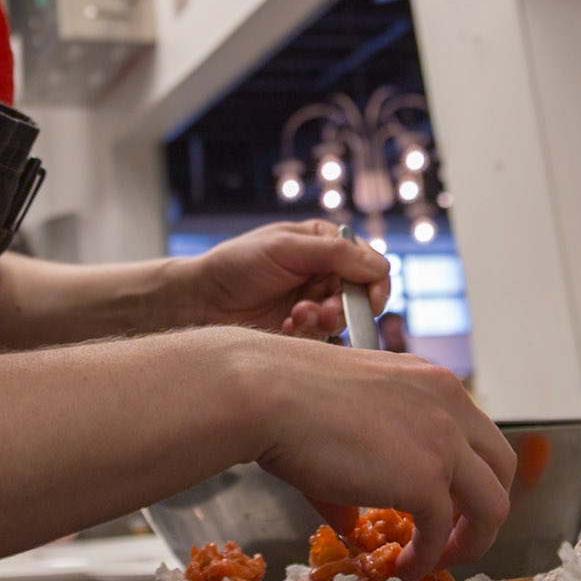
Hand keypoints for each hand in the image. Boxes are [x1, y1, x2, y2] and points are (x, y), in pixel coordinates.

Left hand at [173, 220, 389, 338]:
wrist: (200, 300)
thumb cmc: (238, 264)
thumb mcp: (285, 249)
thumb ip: (333, 254)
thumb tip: (380, 267)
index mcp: (324, 243)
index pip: (369, 264)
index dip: (375, 283)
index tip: (371, 301)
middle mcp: (324, 272)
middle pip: (361, 296)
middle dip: (344, 307)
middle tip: (323, 312)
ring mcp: (314, 301)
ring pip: (342, 318)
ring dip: (324, 320)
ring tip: (296, 317)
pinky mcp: (302, 328)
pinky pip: (322, 336)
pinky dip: (308, 333)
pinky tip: (285, 326)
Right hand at [229, 331, 515, 577]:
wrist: (266, 393)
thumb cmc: (284, 396)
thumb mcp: (339, 420)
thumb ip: (358, 468)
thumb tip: (349, 523)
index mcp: (429, 380)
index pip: (473, 432)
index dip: (465, 473)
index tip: (447, 501)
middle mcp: (449, 404)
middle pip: (500, 467)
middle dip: (483, 508)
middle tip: (454, 535)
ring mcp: (443, 442)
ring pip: (493, 504)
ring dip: (471, 541)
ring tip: (439, 561)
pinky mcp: (426, 479)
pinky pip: (442, 532)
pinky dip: (428, 557)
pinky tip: (405, 569)